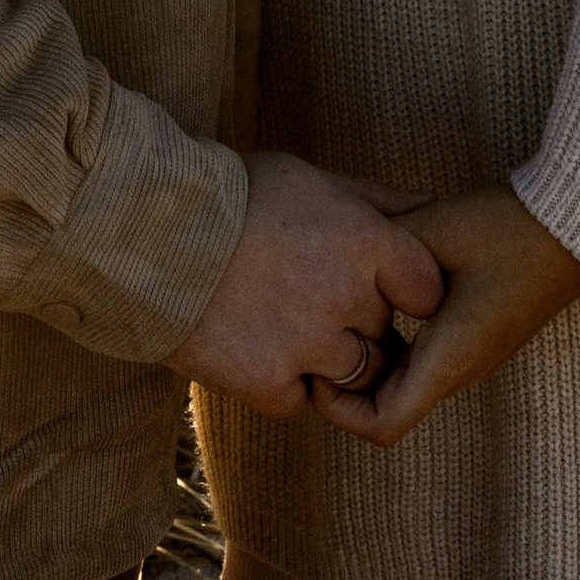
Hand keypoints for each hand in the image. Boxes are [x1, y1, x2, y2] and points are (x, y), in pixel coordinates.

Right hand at [166, 150, 444, 419]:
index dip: (409, 291)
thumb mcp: (314, 180)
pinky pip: (302, 400)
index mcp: (366, 243)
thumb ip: (380, 203)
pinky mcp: (268, 386)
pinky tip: (255, 344)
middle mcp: (346, 300)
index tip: (386, 287)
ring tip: (288, 324)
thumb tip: (434, 212)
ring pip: (357, 376)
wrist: (144, 233)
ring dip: (333, 359)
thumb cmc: (233, 195)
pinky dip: (286, 381)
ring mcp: (308, 348)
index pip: (428, 291)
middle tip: (312, 295)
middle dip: (360, 320)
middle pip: (385, 332)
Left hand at [310, 183, 579, 447]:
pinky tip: (376, 298)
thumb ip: (378, 255)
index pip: (382, 426)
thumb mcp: (430, 233)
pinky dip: (392, 347)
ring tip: (341, 314)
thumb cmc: (509, 229)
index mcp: (449, 358)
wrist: (578, 225)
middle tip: (317, 334)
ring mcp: (471, 356)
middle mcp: (461, 369)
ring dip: (369, 362)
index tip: (318, 364)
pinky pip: (421, 362)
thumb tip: (331, 262)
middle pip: (387, 409)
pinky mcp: (477, 337)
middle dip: (345, 383)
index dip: (337, 410)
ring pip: (403, 385)